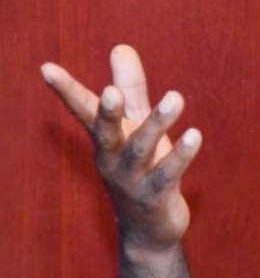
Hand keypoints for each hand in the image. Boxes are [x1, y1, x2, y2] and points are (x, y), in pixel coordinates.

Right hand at [42, 45, 201, 251]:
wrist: (148, 231)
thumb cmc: (141, 170)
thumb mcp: (134, 127)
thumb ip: (130, 89)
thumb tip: (122, 46)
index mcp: (105, 139)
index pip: (83, 110)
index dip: (66, 90)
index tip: (46, 67)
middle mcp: (113, 158)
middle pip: (107, 131)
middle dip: (109, 112)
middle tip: (113, 92)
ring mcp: (132, 180)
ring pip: (142, 149)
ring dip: (158, 123)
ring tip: (176, 97)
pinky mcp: (155, 197)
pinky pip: (168, 174)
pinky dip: (181, 155)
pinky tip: (194, 135)